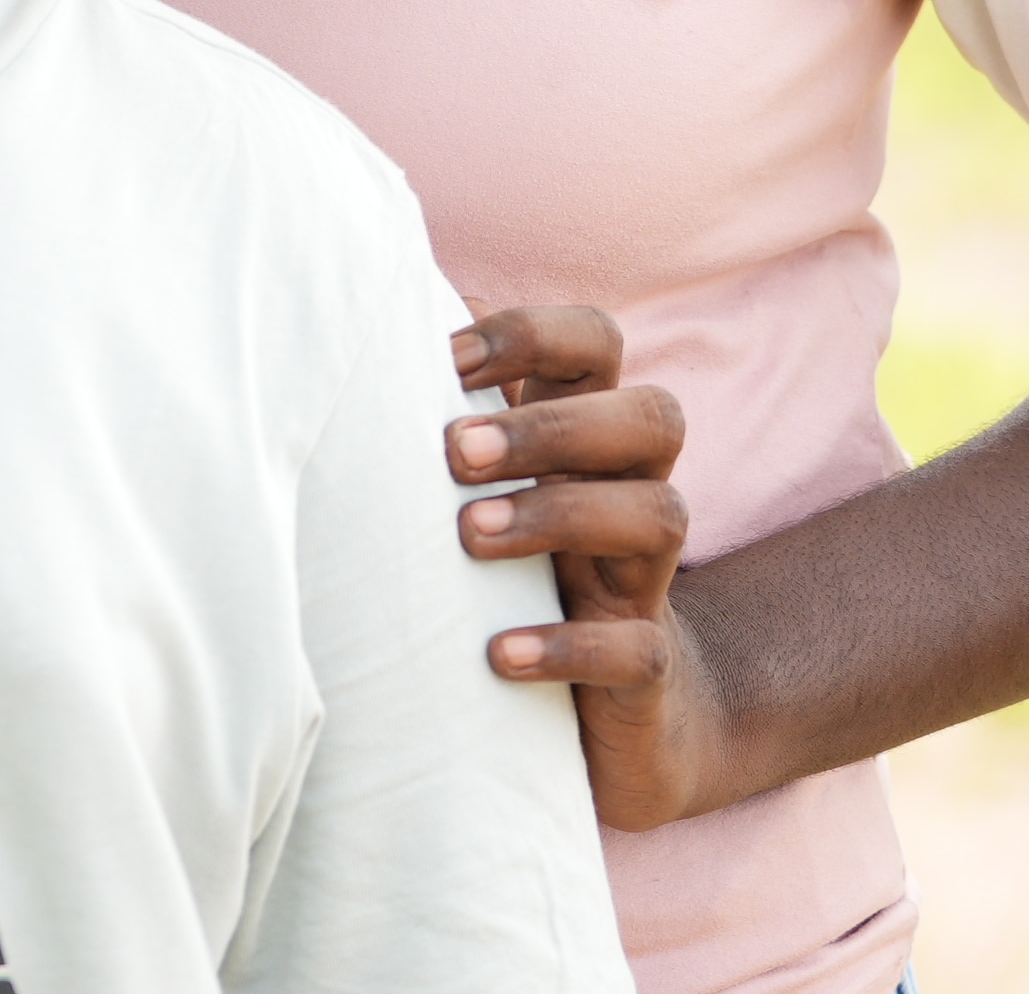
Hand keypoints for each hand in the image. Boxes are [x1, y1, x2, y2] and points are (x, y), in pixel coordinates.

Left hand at [447, 305, 718, 830]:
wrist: (606, 707)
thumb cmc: (512, 567)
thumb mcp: (477, 484)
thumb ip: (440, 409)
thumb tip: (364, 321)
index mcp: (583, 434)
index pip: (597, 342)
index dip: (532, 334)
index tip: (445, 360)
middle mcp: (628, 492)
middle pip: (652, 417)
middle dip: (552, 425)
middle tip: (454, 454)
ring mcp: (645, 580)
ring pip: (663, 516)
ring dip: (560, 515)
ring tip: (469, 536)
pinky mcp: (646, 670)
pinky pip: (638, 650)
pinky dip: (570, 646)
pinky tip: (497, 653)